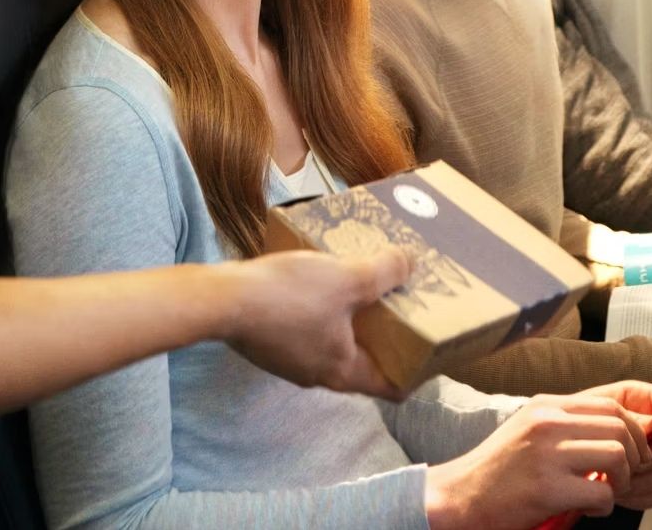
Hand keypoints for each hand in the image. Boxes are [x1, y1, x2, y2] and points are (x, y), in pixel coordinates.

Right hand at [222, 248, 410, 398]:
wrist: (222, 300)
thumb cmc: (288, 296)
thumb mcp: (347, 277)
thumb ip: (385, 272)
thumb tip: (410, 263)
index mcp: (344, 372)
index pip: (392, 388)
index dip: (415, 371)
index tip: (429, 350)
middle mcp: (318, 376)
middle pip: (362, 363)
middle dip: (381, 336)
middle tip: (397, 306)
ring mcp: (290, 362)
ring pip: (331, 345)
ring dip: (346, 321)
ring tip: (356, 287)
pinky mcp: (269, 344)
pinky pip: (304, 331)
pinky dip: (317, 313)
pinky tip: (315, 284)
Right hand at [423, 391, 649, 529]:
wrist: (461, 496)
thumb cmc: (498, 469)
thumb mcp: (529, 429)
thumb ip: (567, 423)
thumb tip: (621, 425)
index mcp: (545, 406)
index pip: (610, 405)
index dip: (632, 431)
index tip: (630, 452)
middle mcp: (547, 423)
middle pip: (620, 427)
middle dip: (634, 455)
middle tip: (623, 475)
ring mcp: (547, 455)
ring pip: (617, 455)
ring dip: (622, 480)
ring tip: (606, 491)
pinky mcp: (547, 489)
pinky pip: (601, 493)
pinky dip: (604, 506)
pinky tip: (588, 508)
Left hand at [583, 381, 651, 506]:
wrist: (559, 452)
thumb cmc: (571, 422)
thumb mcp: (593, 408)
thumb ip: (626, 413)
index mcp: (646, 401)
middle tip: (632, 462)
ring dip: (646, 478)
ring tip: (617, 477)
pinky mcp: (650, 483)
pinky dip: (640, 496)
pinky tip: (618, 491)